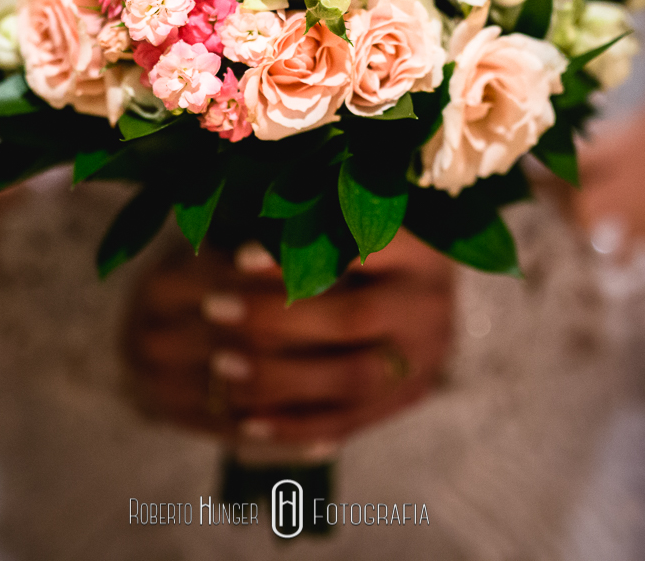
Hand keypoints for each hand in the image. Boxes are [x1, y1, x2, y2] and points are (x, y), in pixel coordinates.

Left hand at [122, 230, 454, 452]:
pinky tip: (248, 420)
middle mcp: (430, 304)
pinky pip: (350, 422)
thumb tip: (235, 235)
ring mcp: (425, 358)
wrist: (423, 291)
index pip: (361, 249)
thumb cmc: (364, 239)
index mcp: (421, 249)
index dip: (301, 255)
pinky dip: (296, 425)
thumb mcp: (348, 219)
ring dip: (281, 378)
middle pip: (354, 318)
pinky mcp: (407, 398)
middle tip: (214, 308)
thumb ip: (308, 224)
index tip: (239, 257)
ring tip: (222, 365)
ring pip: (352, 378)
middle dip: (276, 319)